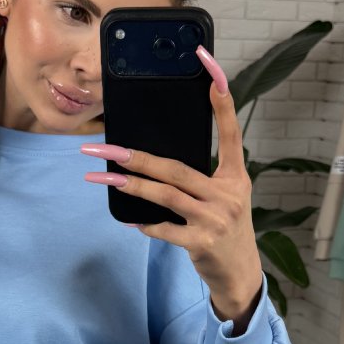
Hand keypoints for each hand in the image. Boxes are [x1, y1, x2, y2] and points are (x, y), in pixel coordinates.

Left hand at [80, 45, 262, 311]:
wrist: (239, 273)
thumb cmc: (225, 229)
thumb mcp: (225, 198)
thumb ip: (201, 178)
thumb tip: (156, 161)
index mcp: (236, 177)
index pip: (230, 134)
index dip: (222, 103)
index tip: (211, 70)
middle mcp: (228, 195)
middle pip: (177, 168)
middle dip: (137, 157)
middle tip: (105, 148)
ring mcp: (215, 219)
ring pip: (166, 195)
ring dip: (131, 186)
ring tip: (103, 178)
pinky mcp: (201, 243)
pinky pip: (164, 228)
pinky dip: (146, 224)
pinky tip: (131, 221)